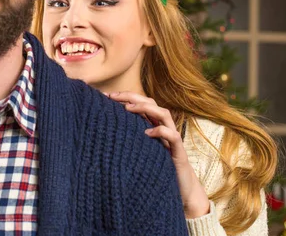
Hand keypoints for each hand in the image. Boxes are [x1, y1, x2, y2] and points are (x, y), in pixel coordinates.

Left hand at [106, 92, 210, 218]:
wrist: (182, 189)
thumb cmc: (157, 168)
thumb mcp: (140, 150)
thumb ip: (129, 138)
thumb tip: (104, 130)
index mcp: (154, 125)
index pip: (141, 103)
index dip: (125, 96)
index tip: (106, 96)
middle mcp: (164, 128)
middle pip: (151, 103)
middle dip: (131, 97)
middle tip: (112, 97)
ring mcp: (172, 139)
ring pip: (164, 114)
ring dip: (146, 108)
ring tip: (128, 108)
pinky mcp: (179, 152)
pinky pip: (173, 136)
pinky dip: (161, 131)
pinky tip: (147, 133)